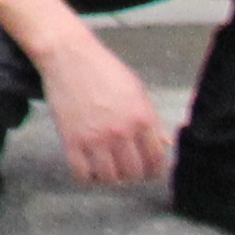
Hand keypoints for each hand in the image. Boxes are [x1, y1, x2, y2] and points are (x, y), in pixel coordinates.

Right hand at [39, 29, 170, 185]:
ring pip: (109, 178)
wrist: (68, 56)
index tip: (147, 171)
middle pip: (133, 173)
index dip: (153, 171)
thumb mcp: (136, 90)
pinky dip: (85, 177)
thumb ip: (152, 120)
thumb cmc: (104, 70)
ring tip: (105, 167)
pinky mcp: (72, 140)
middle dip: (131, 174)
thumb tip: (166, 144)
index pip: (156, 161)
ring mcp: (96, 137)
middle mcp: (121, 131)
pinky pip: (82, 174)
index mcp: (142, 118)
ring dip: (109, 176)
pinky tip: (86, 167)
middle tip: (124, 167)